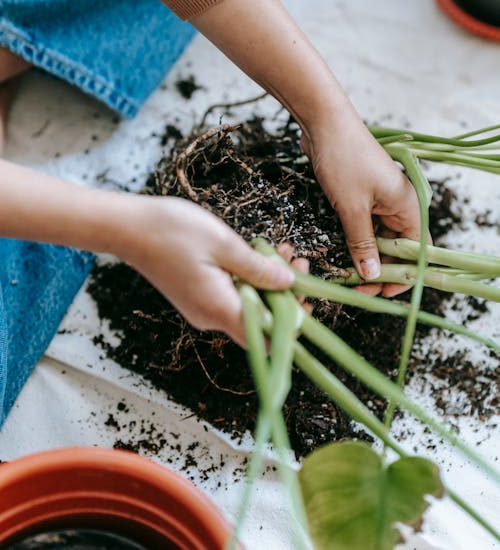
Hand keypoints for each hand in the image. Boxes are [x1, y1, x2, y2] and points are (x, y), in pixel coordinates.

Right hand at [117, 196, 294, 345]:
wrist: (127, 228)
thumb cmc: (172, 231)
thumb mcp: (224, 244)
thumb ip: (258, 268)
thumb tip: (289, 284)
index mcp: (218, 308)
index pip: (266, 337)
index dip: (291, 321)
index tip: (306, 293)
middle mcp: (209, 316)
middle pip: (260, 322)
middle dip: (285, 295)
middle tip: (298, 262)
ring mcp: (201, 307)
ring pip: (247, 305)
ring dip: (268, 282)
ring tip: (282, 250)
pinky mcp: (195, 296)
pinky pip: (231, 296)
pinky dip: (249, 279)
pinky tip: (257, 254)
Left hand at [300, 106, 420, 297]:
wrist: (323, 122)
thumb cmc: (343, 159)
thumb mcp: (352, 206)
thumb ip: (361, 242)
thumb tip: (372, 275)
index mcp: (407, 206)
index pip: (416, 251)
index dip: (402, 275)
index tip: (381, 292)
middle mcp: (398, 204)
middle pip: (397, 247)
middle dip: (379, 269)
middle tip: (358, 288)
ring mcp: (379, 199)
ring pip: (378, 237)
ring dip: (364, 256)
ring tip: (347, 276)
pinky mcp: (360, 195)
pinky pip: (362, 225)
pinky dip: (354, 240)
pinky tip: (341, 254)